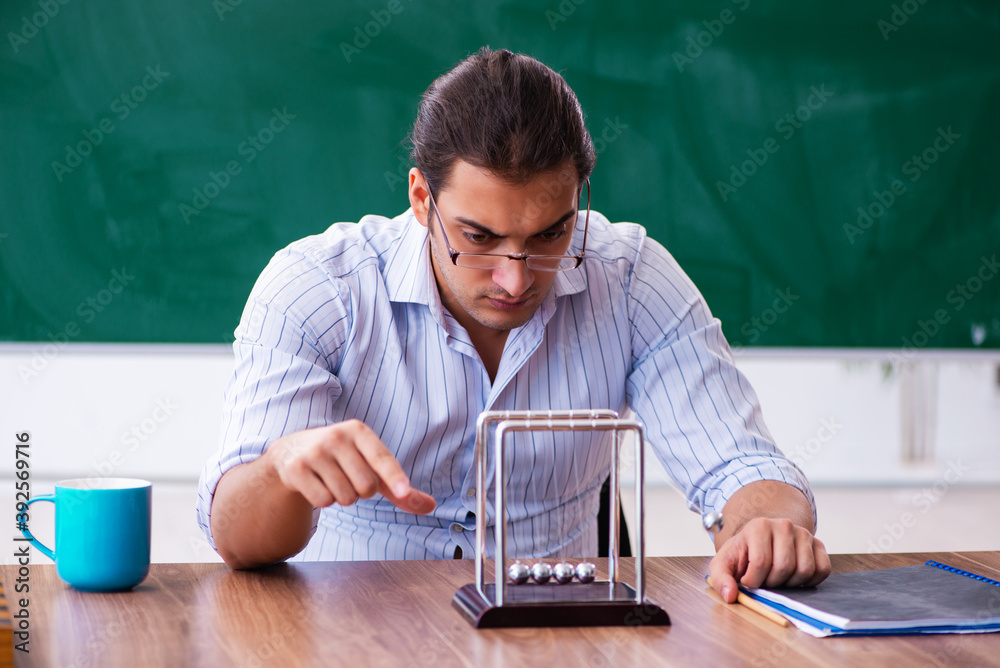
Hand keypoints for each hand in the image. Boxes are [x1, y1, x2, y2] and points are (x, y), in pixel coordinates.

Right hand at [265, 419, 435, 514]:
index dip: (395, 478)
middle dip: (363, 491)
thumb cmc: (343, 459)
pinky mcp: (296, 469)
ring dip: (343, 497)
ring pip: (345, 497)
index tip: (404, 492)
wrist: (292, 450)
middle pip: (366, 487)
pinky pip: (323, 501)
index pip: (382, 458)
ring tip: (332, 479)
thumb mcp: (370, 464)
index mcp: (358, 431)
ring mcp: (314, 452)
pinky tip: (317, 484)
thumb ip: (399, 488)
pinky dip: (325, 500)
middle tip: (349, 477)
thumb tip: (430, 506)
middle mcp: (335, 437)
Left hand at [708, 517, 830, 602]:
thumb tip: (730, 596)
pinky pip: (822, 570)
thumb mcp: (723, 565)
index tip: (748, 580)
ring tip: (777, 577)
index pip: (761, 562)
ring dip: (790, 583)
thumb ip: (720, 579)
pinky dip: (809, 581)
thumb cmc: (742, 556)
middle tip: (764, 579)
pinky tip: (794, 577)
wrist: (759, 543)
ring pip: (804, 570)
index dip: (754, 580)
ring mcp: (804, 533)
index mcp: (759, 526)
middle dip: (772, 582)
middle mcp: (784, 525)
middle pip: (784, 567)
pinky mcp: (818, 545)